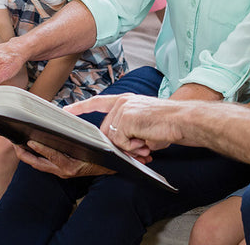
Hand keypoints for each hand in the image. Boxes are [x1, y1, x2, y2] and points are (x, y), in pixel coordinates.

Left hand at [14, 141, 114, 178]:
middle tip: (15, 143)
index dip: (40, 148)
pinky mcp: (60, 171)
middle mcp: (63, 171)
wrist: (107, 168)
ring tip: (18, 144)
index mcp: (71, 166)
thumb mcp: (91, 145)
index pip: (52, 156)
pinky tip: (30, 148)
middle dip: (25, 154)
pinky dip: (35, 156)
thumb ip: (77, 138)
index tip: (30, 141)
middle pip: (38, 163)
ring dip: (27, 155)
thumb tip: (63, 125)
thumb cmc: (100, 155)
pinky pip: (44, 164)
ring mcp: (60, 172)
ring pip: (38, 165)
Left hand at [66, 94, 186, 158]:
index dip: (81, 107)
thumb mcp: (143, 126)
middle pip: (107, 132)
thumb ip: (127, 132)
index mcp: (126, 100)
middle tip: (141, 149)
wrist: (184, 120)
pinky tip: (146, 140)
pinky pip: (121, 142)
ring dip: (130, 147)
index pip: (98, 102)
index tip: (65, 110)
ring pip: (113, 139)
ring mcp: (123, 109)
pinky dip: (134, 147)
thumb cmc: (169, 124)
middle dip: (121, 146)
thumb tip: (117, 148)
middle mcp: (123, 102)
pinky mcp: (126, 118)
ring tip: (147, 142)